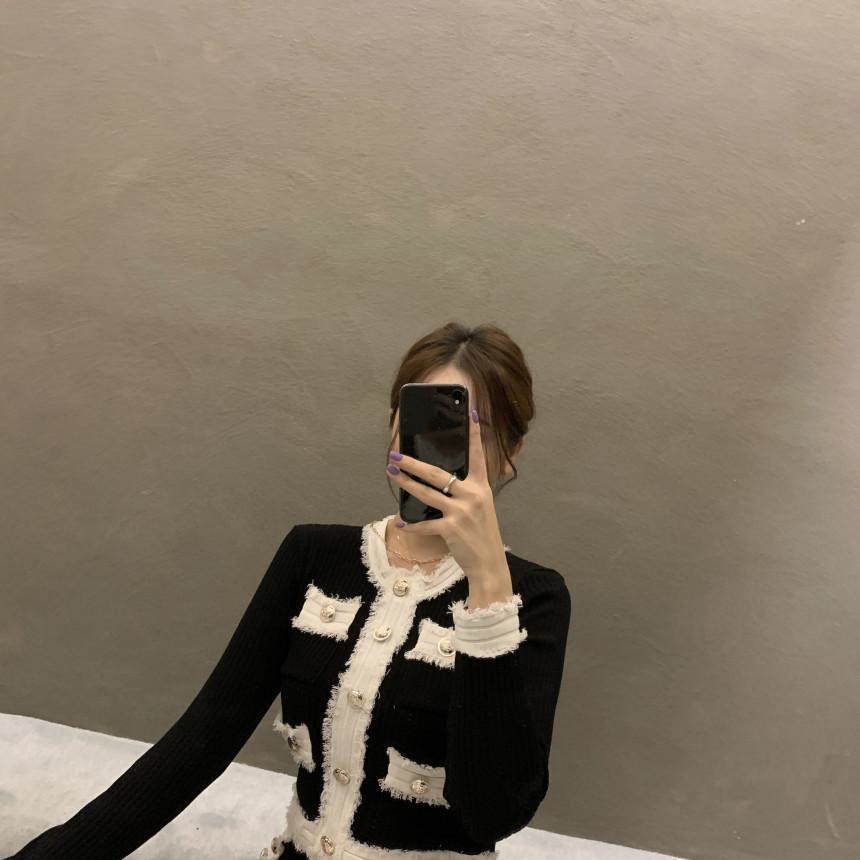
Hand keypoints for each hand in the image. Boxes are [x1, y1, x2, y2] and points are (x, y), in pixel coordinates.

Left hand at [386, 409, 508, 583]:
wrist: (489, 563)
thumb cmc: (482, 534)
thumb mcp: (481, 507)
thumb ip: (466, 491)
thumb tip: (443, 479)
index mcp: (481, 487)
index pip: (477, 455)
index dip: (474, 434)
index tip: (471, 413)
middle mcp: (472, 496)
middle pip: (437, 473)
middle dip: (413, 463)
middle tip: (396, 455)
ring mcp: (461, 512)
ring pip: (426, 493)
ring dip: (406, 484)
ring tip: (392, 474)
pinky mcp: (451, 529)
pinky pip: (425, 524)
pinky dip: (412, 524)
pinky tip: (401, 521)